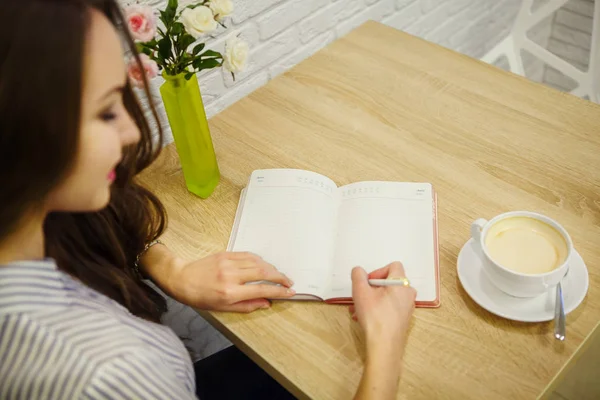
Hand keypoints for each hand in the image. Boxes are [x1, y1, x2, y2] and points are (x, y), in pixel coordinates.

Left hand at [166, 251, 295, 312]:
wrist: (182, 279)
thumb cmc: (201, 297)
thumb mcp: (224, 308)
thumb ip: (248, 305)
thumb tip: (267, 302)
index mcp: (231, 292)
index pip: (262, 289)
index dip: (279, 291)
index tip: (290, 292)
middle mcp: (232, 276)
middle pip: (264, 273)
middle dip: (280, 277)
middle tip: (289, 282)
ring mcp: (229, 263)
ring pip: (258, 262)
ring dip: (271, 268)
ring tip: (278, 275)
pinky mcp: (226, 254)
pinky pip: (248, 255)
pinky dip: (259, 260)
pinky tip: (264, 265)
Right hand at [350, 262, 415, 348]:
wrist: (384, 345)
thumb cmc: (374, 316)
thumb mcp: (360, 291)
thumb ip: (358, 276)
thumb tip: (359, 271)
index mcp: (401, 284)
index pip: (393, 266)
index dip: (378, 271)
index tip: (367, 283)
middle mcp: (408, 294)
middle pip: (389, 283)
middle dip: (371, 288)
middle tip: (360, 297)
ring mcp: (407, 308)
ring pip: (387, 297)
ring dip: (371, 300)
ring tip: (357, 310)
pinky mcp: (403, 319)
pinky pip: (390, 308)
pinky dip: (378, 309)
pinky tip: (364, 318)